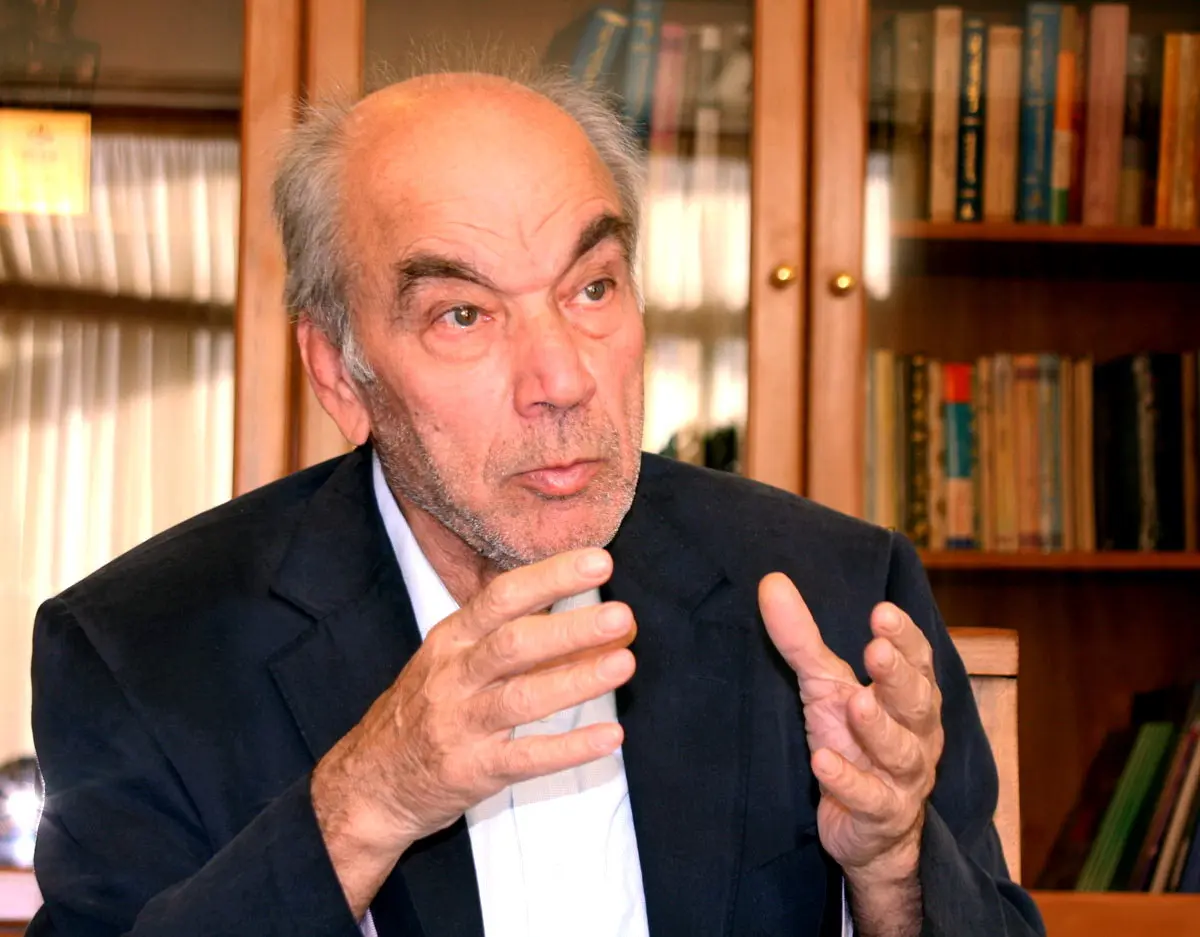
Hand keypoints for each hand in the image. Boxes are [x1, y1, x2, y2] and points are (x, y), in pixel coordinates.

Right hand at [312, 548, 635, 915]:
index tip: (598, 562)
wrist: (368, 783)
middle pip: (513, 643)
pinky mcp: (472, 771)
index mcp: (452, 639)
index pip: (503, 597)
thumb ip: (509, 636)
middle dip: (569, 628)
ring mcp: (460, 724)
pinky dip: (570, 748)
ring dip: (575, 680)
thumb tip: (588, 616)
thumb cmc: (424, 710)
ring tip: (623, 663)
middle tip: (621, 615)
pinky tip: (610, 736)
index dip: (550, 577)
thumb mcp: (451, 660)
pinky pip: (526, 758)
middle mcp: (454, 676)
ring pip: (521, 698)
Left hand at [758, 574, 943, 886]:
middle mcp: (916, 735)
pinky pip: (870, 800)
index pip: (918, 662)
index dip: (905, 639)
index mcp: (910, 697)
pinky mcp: (881, 816)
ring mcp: (903, 779)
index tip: (883, 612)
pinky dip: (848, 781)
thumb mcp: (824, 687)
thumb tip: (771, 582)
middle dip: (898, 676)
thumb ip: (802, 639)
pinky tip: (823, 763)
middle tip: (877, 649)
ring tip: (857, 704)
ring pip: (902, 753)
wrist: (870, 830)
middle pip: (917, 703)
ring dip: (880, 729)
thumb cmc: (853, 741)